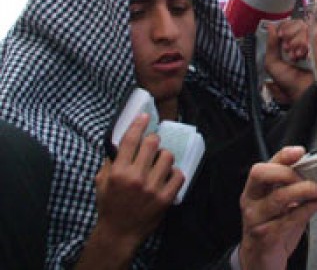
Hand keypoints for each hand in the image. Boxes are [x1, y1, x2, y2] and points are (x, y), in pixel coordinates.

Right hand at [76, 114, 183, 268]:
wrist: (119, 234)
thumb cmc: (110, 206)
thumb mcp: (102, 182)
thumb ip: (111, 162)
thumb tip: (121, 143)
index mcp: (118, 172)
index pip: (130, 140)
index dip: (139, 124)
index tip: (145, 116)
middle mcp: (136, 178)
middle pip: (152, 143)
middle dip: (153, 140)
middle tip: (152, 144)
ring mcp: (152, 188)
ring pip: (167, 157)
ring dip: (164, 157)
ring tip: (159, 163)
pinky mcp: (165, 198)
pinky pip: (179, 175)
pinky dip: (175, 173)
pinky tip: (168, 176)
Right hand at [239, 146, 316, 269]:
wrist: (260, 261)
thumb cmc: (272, 229)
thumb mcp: (282, 206)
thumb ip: (296, 190)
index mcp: (254, 190)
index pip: (264, 166)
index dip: (282, 156)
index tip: (300, 151)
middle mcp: (251, 202)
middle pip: (262, 175)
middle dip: (288, 171)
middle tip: (310, 175)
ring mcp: (256, 219)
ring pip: (279, 197)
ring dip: (305, 190)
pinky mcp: (267, 236)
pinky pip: (291, 218)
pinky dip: (310, 208)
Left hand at [263, 20, 313, 104]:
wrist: (304, 92)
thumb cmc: (288, 81)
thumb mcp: (273, 64)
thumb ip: (271, 46)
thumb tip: (271, 26)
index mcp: (291, 44)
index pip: (288, 25)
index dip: (284, 28)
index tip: (281, 37)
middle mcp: (303, 41)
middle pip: (298, 24)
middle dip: (291, 36)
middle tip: (288, 50)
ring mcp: (315, 43)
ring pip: (307, 30)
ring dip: (299, 42)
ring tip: (297, 57)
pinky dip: (308, 45)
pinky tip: (305, 56)